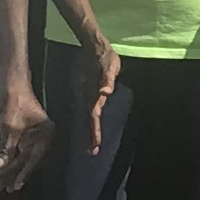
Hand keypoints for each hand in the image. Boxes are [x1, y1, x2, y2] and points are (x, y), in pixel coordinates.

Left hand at [0, 78, 50, 194]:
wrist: (11, 83)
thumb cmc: (14, 101)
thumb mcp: (9, 127)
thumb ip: (5, 149)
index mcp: (45, 135)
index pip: (34, 159)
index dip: (23, 174)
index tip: (13, 186)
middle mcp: (42, 137)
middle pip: (27, 161)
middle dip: (12, 174)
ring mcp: (33, 137)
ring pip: (21, 158)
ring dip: (8, 170)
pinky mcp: (24, 135)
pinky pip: (17, 152)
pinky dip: (8, 161)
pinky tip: (1, 170)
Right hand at [76, 39, 123, 153]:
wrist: (94, 47)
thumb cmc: (106, 57)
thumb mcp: (110, 67)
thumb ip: (108, 80)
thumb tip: (105, 92)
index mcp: (96, 93)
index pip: (95, 116)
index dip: (95, 131)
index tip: (95, 145)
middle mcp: (91, 96)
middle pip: (91, 119)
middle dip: (92, 135)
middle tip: (92, 151)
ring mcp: (90, 94)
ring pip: (89, 116)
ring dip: (91, 130)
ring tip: (92, 145)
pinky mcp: (91, 91)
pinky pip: (91, 108)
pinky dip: (92, 120)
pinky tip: (92, 125)